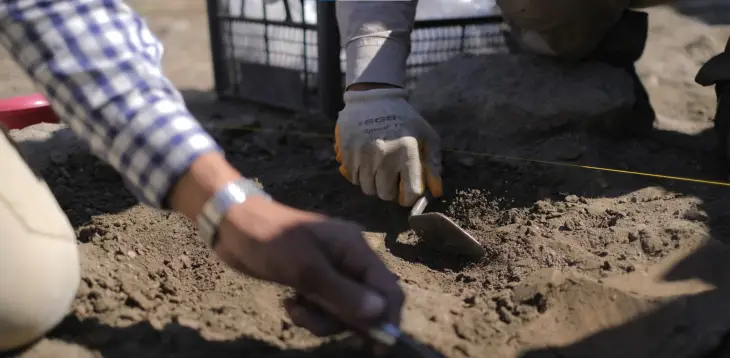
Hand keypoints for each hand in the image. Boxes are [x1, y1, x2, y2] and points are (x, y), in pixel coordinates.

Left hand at [169, 153, 403, 335]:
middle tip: (314, 319)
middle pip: (367, 304)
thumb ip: (343, 293)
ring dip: (320, 319)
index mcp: (355, 249)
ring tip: (295, 308)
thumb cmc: (270, 240)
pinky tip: (289, 303)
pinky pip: (324, 308)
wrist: (233, 227)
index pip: (387, 287)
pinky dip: (309, 314)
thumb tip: (379, 313)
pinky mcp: (314, 281)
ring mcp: (331, 272)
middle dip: (342, 320)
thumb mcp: (306, 270)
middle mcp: (349, 260)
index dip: (387, 316)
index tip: (377, 344)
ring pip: (343, 311)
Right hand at [335, 87, 442, 206]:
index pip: (410, 193)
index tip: (408, 189)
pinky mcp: (347, 153)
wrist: (373, 98)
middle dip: (390, 190)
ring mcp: (363, 155)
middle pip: (385, 194)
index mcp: (407, 152)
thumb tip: (436, 192)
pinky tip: (366, 161)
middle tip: (392, 176)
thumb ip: (433, 165)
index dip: (410, 196)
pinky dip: (360, 175)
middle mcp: (384, 156)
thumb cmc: (405, 119)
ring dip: (374, 183)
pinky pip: (353, 178)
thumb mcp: (427, 136)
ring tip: (379, 166)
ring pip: (367, 189)